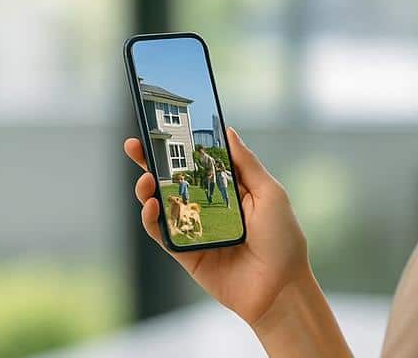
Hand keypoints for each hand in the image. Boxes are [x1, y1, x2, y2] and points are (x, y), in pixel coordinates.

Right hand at [124, 127, 310, 324]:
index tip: (162, 127)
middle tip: (134, 145)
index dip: (180, 146)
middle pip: (172, 180)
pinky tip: (152, 206)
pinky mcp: (185, 254)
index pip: (198, 162)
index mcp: (229, 190)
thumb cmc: (283, 241)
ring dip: (147, 189)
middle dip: (150, 162)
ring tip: (145, 179)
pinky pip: (162, 234)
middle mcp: (208, 207)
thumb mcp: (270, 194)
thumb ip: (246, 164)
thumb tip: (228, 131)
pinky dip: (151, 219)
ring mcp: (195, 230)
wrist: (280, 289)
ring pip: (161, 205)